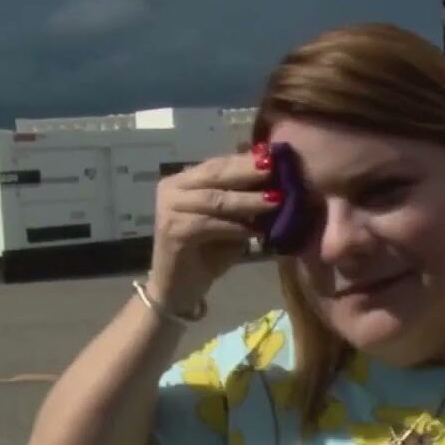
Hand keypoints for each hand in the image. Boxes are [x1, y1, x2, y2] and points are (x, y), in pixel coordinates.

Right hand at [145, 151, 278, 313]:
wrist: (178, 289)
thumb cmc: (206, 254)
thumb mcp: (229, 222)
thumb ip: (242, 202)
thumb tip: (275, 183)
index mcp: (183, 181)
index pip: (218, 164)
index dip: (246, 160)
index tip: (275, 156)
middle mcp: (172, 189)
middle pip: (215, 174)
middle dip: (248, 171)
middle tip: (276, 168)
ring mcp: (169, 209)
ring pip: (215, 199)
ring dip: (248, 200)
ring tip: (275, 199)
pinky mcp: (173, 231)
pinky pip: (210, 224)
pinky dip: (236, 227)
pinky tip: (257, 230)